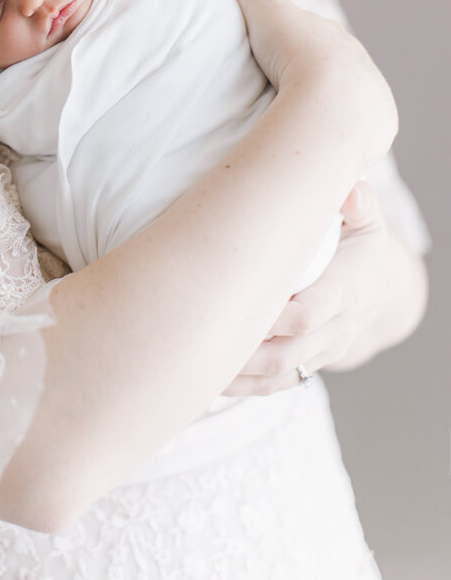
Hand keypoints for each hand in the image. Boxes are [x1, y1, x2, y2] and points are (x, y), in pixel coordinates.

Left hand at [221, 181, 392, 395]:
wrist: (382, 287)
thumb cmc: (361, 242)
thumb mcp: (367, 218)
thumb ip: (361, 202)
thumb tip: (350, 193)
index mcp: (346, 289)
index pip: (309, 312)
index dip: (273, 316)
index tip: (234, 304)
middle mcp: (337, 326)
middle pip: (289, 350)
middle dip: (245, 349)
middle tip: (200, 335)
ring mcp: (324, 349)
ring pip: (281, 372)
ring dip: (239, 373)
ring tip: (197, 361)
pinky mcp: (311, 362)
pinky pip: (279, 384)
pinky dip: (245, 387)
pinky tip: (210, 382)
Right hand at [224, 0, 397, 165]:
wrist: (333, 101)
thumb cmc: (296, 52)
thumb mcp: (264, 9)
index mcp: (334, 39)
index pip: (315, 40)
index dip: (295, 46)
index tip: (274, 56)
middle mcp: (359, 65)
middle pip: (333, 71)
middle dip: (313, 79)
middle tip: (284, 94)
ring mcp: (371, 99)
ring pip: (346, 102)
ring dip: (326, 109)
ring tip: (299, 124)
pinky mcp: (375, 130)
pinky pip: (353, 131)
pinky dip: (336, 133)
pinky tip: (318, 141)